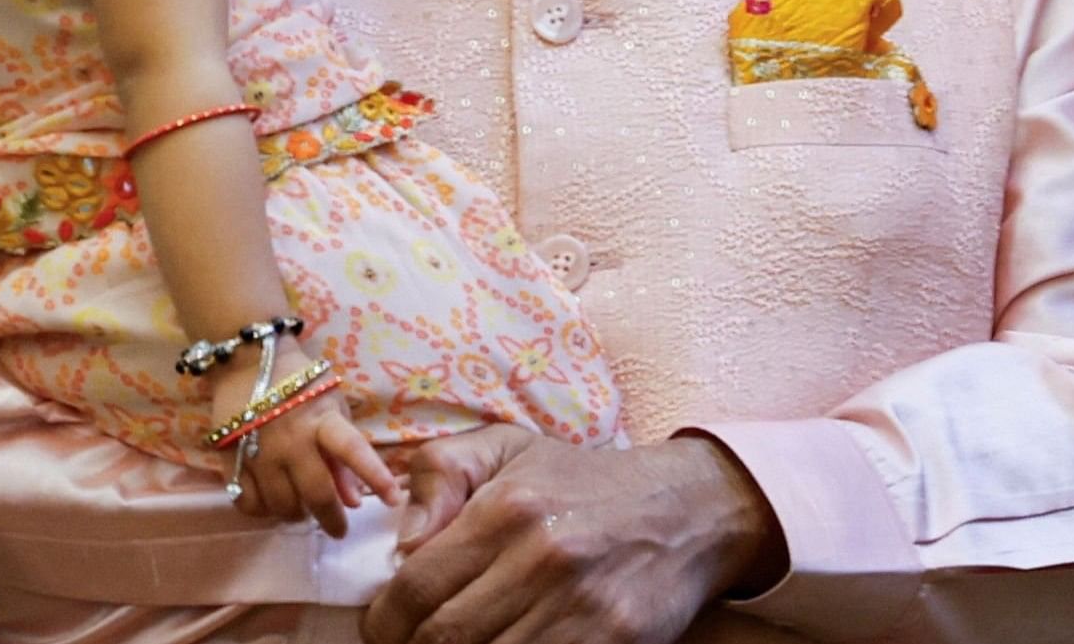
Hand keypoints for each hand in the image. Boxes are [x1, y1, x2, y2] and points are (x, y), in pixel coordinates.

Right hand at [212, 349, 400, 536]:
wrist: (246, 362)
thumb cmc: (299, 385)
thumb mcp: (331, 406)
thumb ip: (343, 455)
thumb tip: (354, 501)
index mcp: (322, 419)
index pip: (353, 450)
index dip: (375, 476)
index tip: (393, 500)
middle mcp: (291, 438)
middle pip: (316, 492)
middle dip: (332, 519)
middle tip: (339, 530)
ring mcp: (258, 451)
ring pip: (281, 504)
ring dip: (296, 515)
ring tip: (302, 509)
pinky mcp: (229, 458)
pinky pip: (248, 503)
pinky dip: (262, 512)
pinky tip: (270, 503)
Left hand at [370, 429, 782, 643]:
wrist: (689, 507)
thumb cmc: (585, 483)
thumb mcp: (511, 449)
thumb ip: (443, 471)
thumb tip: (402, 538)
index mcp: (506, 508)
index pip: (413, 587)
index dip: (384, 622)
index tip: (385, 629)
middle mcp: (541, 556)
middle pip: (443, 635)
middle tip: (419, 642)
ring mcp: (579, 605)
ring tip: (467, 641)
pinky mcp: (612, 639)